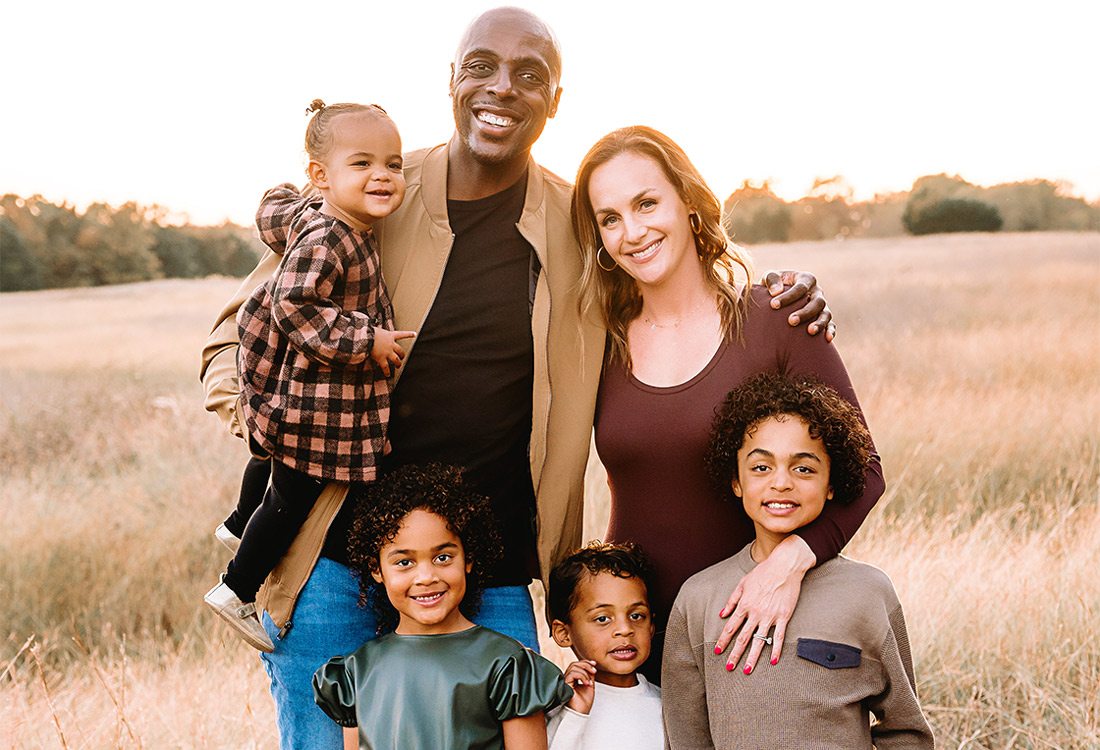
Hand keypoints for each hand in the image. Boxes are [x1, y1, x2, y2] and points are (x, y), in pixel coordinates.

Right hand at [370, 328, 415, 375]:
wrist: (365, 336)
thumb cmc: (368, 331)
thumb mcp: (376, 330)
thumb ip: (378, 333)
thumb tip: (372, 331)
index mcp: (390, 335)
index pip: (402, 334)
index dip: (409, 334)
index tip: (414, 334)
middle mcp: (391, 344)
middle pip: (400, 350)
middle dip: (402, 354)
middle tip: (402, 357)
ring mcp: (387, 352)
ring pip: (396, 360)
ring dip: (398, 364)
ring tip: (398, 366)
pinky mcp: (381, 358)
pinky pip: (386, 367)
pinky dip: (387, 372)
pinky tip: (388, 375)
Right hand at [562, 659, 596, 714]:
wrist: (581, 713)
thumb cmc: (584, 703)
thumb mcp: (590, 685)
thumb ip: (589, 675)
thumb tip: (591, 666)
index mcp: (573, 679)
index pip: (577, 665)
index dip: (586, 662)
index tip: (594, 664)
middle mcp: (568, 679)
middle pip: (574, 664)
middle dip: (586, 665)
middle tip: (594, 671)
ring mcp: (566, 681)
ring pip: (573, 667)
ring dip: (585, 672)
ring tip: (590, 682)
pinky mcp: (565, 685)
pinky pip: (572, 674)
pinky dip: (582, 676)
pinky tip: (587, 684)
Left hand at [714, 536, 814, 673]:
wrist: (784, 566)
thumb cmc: (763, 573)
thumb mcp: (742, 583)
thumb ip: (731, 600)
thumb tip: (722, 614)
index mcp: (744, 604)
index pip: (730, 627)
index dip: (723, 641)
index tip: (717, 652)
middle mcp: (755, 613)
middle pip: (743, 638)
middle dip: (734, 654)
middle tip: (729, 668)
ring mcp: (770, 616)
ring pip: (759, 641)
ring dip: (752, 657)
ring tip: (747, 670)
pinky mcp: (783, 617)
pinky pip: (779, 637)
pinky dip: (776, 649)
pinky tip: (773, 661)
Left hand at [763, 270, 834, 340]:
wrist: (779, 297)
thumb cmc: (774, 286)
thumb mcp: (770, 277)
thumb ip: (771, 279)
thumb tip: (776, 292)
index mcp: (806, 279)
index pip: (800, 288)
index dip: (788, 296)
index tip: (773, 305)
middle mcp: (817, 292)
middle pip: (816, 302)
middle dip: (804, 312)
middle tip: (791, 321)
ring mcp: (822, 306)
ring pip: (826, 314)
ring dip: (819, 323)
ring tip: (810, 331)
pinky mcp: (824, 318)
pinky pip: (831, 324)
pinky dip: (831, 331)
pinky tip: (827, 339)